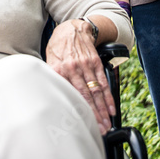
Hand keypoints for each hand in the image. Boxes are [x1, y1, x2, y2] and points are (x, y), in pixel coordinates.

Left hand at [45, 19, 113, 133]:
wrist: (73, 28)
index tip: (79, 124)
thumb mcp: (48, 60)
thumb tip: (49, 96)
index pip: (69, 94)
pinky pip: (103, 82)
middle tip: (98, 130)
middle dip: (93, 115)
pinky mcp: (96, 63)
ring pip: (96, 92)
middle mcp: (73, 68)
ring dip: (102, 110)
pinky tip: (111, 108)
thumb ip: (51, 77)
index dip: (75, 111)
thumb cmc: (58, 46)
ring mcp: (86, 66)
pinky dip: (108, 97)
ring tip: (106, 124)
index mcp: (59, 69)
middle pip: (85, 96)